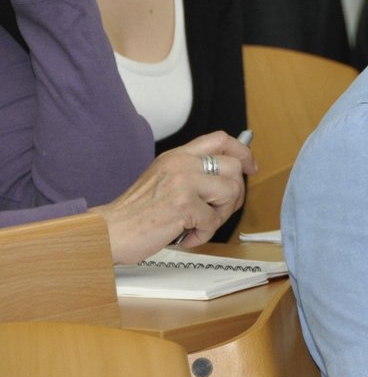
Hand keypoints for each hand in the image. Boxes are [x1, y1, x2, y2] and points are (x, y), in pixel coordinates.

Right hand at [97, 131, 257, 262]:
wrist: (106, 232)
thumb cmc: (134, 213)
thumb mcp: (164, 179)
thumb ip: (192, 173)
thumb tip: (231, 177)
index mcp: (177, 156)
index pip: (221, 140)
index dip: (243, 152)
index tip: (251, 167)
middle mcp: (181, 164)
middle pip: (234, 169)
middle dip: (234, 195)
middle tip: (218, 211)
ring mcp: (183, 183)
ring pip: (230, 193)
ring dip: (219, 216)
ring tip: (197, 224)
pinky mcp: (183, 206)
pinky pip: (213, 221)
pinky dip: (202, 235)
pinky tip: (183, 236)